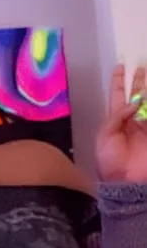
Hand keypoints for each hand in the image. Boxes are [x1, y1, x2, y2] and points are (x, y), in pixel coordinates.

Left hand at [96, 65, 146, 182]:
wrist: (125, 181)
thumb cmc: (110, 161)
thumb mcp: (105, 136)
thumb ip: (117, 116)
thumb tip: (135, 101)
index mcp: (115, 121)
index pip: (117, 96)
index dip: (119, 81)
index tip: (120, 67)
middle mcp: (131, 120)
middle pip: (136, 96)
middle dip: (138, 81)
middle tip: (141, 67)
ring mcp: (144, 127)